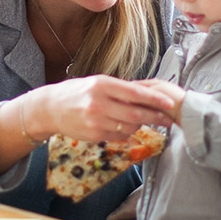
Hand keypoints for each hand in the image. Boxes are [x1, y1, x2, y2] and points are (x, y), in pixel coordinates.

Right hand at [32, 75, 176, 141]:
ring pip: (129, 127)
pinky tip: (126, 127)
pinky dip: (127, 132)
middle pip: (136, 114)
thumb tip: (148, 93)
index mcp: (102, 85)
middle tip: (168, 119)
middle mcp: (99, 103)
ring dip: (141, 125)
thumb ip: (121, 89)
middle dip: (156, 117)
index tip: (169, 103)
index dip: (155, 99)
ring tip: (144, 121)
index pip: (135, 93)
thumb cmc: (77, 92)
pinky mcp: (94, 135)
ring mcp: (96, 121)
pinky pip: (119, 136)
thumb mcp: (98, 83)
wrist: (51, 107)